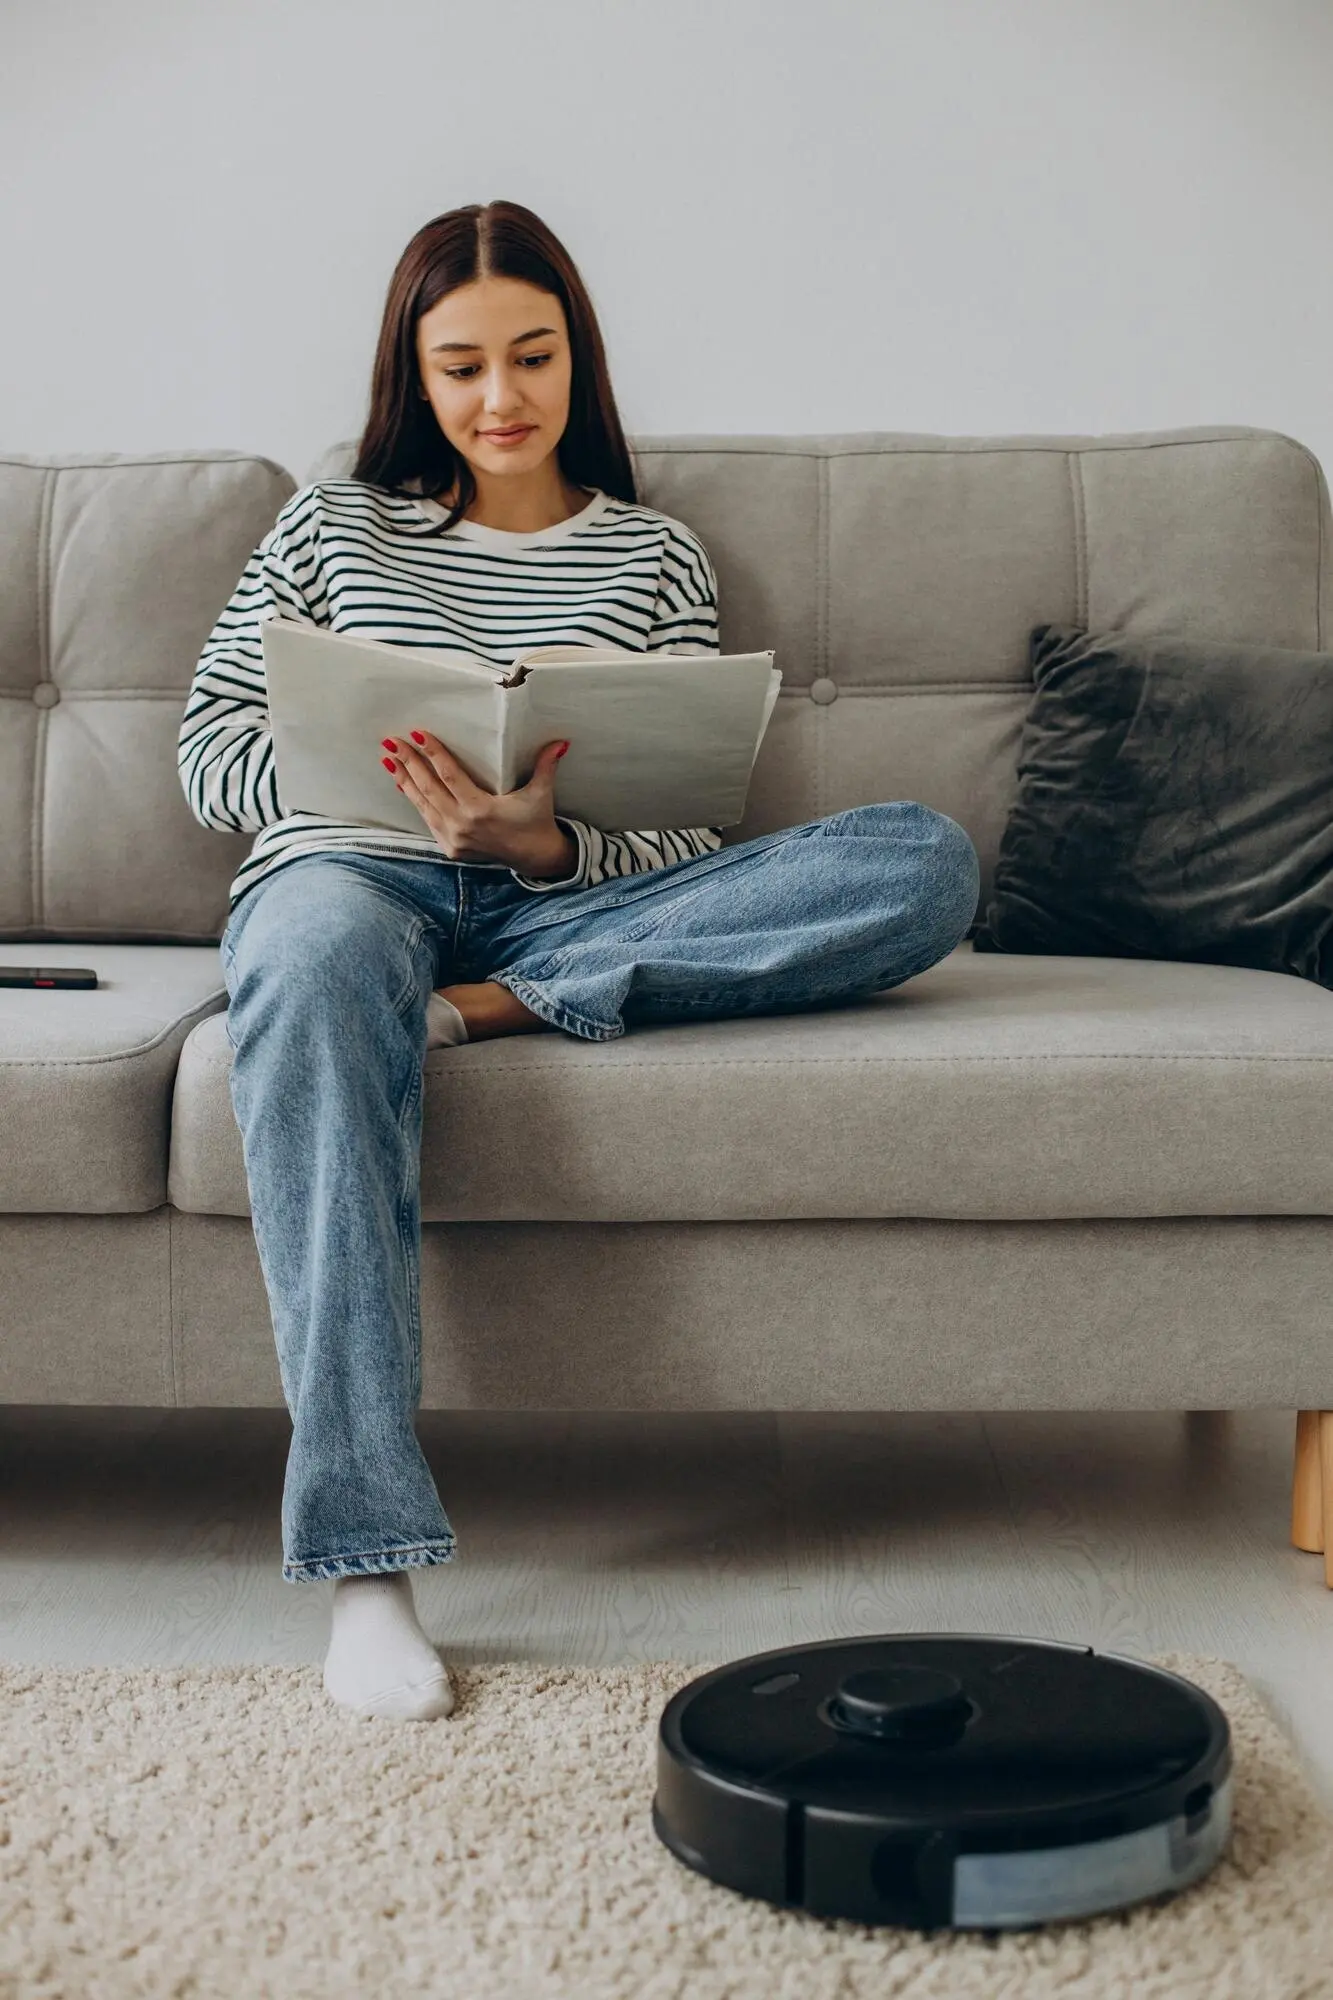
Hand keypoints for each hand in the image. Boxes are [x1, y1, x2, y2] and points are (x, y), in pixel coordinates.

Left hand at [381, 728, 570, 869]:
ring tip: (390, 760)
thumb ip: (546, 766)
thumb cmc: (536, 820)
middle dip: (409, 762)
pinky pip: (427, 820)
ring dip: (405, 781)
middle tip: (393, 742)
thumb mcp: (541, 792)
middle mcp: (463, 825)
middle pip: (429, 788)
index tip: (418, 734)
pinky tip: (404, 785)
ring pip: (423, 805)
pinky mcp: (451, 848)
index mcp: (482, 809)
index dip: (433, 753)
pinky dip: (415, 801)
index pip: (450, 775)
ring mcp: (454, 838)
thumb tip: (560, 742)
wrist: (534, 857)